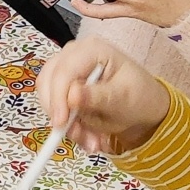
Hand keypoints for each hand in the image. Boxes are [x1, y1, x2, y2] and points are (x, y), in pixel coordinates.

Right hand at [34, 37, 169, 154]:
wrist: (142, 107)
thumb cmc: (138, 97)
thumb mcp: (124, 99)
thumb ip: (98, 97)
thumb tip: (72, 96)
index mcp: (92, 49)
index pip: (64, 70)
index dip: (58, 96)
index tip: (61, 123)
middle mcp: (73, 54)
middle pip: (48, 81)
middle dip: (60, 113)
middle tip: (79, 137)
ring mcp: (65, 69)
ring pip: (47, 96)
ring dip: (65, 123)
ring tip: (90, 140)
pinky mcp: (61, 87)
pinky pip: (53, 107)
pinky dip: (66, 125)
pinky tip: (87, 136)